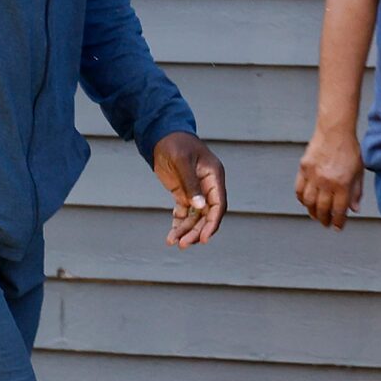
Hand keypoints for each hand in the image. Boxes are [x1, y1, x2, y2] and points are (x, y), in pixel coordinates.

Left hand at [152, 132, 226, 247]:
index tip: (204, 239)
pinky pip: (184, 213)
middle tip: (183, 244)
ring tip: (173, 242)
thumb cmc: (175, 143)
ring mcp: (196, 191)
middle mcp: (208, 186)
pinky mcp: (184, 193)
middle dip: (196, 231)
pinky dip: (178, 224)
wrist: (161, 135)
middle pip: (207, 215)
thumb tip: (199, 207)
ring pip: (195, 217)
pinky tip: (171, 234)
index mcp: (214, 177)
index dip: (212, 223)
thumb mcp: (182, 161)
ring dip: (186, 230)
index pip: (219, 205)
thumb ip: (190, 183)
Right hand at [294, 125, 364, 228]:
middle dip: (325, 220)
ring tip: (316, 215)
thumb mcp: (359, 172)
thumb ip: (356, 192)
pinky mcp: (303, 169)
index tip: (338, 227)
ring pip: (308, 202)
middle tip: (326, 223)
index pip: (339, 210)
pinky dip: (302, 199)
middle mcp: (326, 182)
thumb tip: (354, 210)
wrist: (335, 131)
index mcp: (342, 184)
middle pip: (322, 209)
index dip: (339, 221)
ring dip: (312, 212)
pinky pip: (299, 190)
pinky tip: (307, 202)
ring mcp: (313, 176)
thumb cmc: (350, 151)